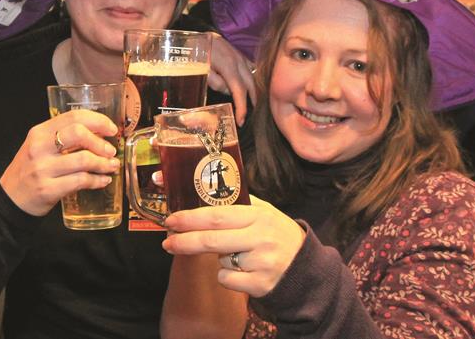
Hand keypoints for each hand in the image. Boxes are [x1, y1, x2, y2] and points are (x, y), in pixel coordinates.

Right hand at [0, 109, 119, 215]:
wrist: (11, 199)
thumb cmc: (30, 171)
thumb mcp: (40, 148)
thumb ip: (64, 138)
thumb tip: (99, 134)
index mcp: (39, 133)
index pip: (73, 117)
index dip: (97, 121)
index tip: (111, 129)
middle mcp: (39, 148)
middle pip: (78, 134)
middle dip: (100, 142)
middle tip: (110, 151)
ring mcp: (43, 169)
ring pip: (83, 160)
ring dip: (103, 163)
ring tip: (111, 166)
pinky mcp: (48, 189)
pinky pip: (80, 181)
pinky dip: (97, 180)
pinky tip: (103, 180)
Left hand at [161, 196, 305, 297]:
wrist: (306, 269)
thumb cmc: (280, 236)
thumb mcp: (267, 213)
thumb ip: (241, 203)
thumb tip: (203, 190)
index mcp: (259, 216)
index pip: (217, 215)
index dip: (191, 218)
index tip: (171, 220)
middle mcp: (261, 238)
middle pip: (211, 240)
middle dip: (185, 241)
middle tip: (167, 243)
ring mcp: (261, 262)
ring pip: (220, 261)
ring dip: (220, 259)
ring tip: (240, 255)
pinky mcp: (261, 284)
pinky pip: (227, 280)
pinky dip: (228, 277)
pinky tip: (245, 271)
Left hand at [207, 32, 256, 125]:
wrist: (199, 33)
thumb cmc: (196, 52)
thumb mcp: (200, 69)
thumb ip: (215, 81)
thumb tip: (228, 91)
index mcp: (229, 67)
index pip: (239, 91)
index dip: (242, 107)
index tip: (241, 120)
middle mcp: (238, 62)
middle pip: (250, 86)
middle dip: (251, 103)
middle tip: (247, 117)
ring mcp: (241, 58)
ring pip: (254, 77)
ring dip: (255, 92)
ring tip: (253, 105)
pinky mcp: (240, 55)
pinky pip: (252, 69)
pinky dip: (254, 80)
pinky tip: (254, 88)